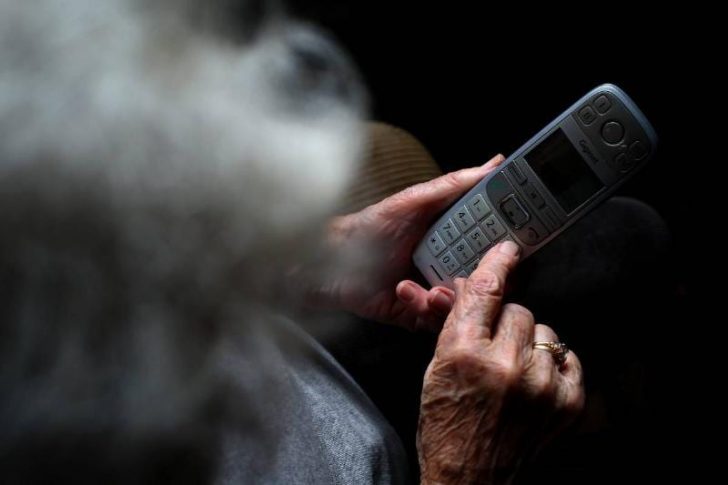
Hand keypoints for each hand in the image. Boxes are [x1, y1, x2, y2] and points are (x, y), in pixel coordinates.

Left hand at [313, 154, 505, 330]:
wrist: (330, 263)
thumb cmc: (369, 228)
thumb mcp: (413, 201)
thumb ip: (454, 185)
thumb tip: (493, 163)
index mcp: (453, 238)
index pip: (492, 244)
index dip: (506, 248)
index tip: (515, 248)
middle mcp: (448, 266)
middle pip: (485, 279)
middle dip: (484, 280)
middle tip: (471, 273)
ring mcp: (434, 292)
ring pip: (466, 304)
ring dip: (452, 296)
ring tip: (434, 287)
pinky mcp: (418, 314)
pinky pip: (438, 321)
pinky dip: (427, 308)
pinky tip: (408, 291)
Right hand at [417, 241, 584, 484]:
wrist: (468, 479)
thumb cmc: (445, 424)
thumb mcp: (435, 368)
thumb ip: (452, 322)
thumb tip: (463, 285)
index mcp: (464, 353)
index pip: (486, 290)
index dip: (497, 264)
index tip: (508, 250)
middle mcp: (505, 366)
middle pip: (518, 309)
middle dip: (504, 322)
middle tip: (493, 346)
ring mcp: (541, 385)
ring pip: (544, 330)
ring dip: (528, 343)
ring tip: (512, 371)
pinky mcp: (567, 403)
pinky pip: (567, 356)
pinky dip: (551, 364)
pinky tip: (533, 381)